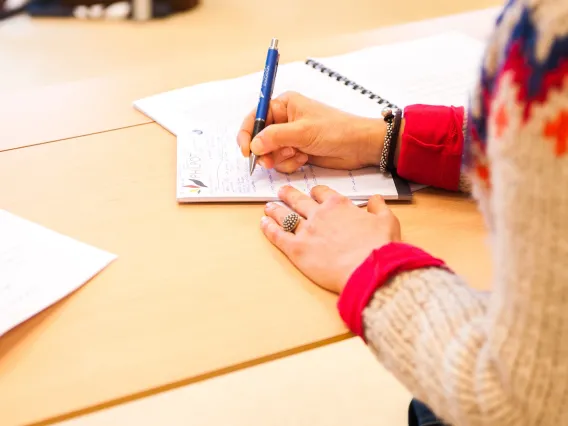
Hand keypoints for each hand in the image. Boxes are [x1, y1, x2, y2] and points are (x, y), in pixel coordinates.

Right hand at [237, 91, 386, 172]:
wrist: (359, 146)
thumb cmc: (336, 130)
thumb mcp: (303, 132)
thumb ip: (275, 137)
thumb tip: (254, 145)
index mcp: (284, 105)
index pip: (255, 117)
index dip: (247, 134)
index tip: (246, 150)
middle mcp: (284, 120)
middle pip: (259, 138)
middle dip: (265, 151)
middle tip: (270, 161)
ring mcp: (290, 137)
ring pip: (270, 153)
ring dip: (280, 158)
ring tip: (297, 155)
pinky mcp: (296, 151)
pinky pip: (281, 162)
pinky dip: (289, 163)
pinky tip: (304, 159)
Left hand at [260, 185, 400, 293]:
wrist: (369, 269)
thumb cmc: (380, 247)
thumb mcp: (387, 221)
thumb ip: (379, 207)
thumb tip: (376, 199)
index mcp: (339, 205)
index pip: (322, 193)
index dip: (316, 192)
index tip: (312, 193)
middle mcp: (319, 214)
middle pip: (299, 200)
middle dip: (289, 195)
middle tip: (282, 191)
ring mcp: (306, 231)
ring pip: (285, 215)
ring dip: (275, 210)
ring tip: (268, 206)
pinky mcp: (297, 249)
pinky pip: (278, 235)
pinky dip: (269, 228)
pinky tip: (263, 224)